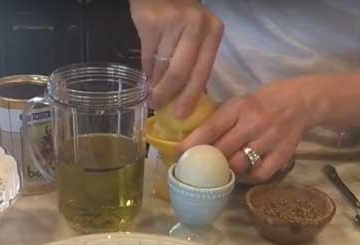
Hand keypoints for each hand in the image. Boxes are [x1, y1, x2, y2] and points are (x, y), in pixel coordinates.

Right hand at [129, 0, 222, 115]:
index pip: (202, 71)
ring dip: (155, 83)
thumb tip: (193, 98)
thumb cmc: (182, 14)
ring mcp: (172, 23)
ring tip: (152, 91)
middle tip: (158, 106)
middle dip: (168, 94)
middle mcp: (195, 26)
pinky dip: (146, 69)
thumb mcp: (198, 32)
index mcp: (213, 31)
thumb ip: (198, 60)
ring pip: (161, 66)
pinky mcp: (150, 23)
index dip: (190, 96)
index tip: (181, 115)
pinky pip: (147, 56)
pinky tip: (147, 74)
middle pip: (180, 72)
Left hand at [178, 79, 315, 183]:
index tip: (178, 154)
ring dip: (226, 171)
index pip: (212, 127)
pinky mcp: (283, 154)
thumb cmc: (262, 102)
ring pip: (239, 164)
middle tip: (196, 168)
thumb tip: (190, 137)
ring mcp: (270, 139)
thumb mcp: (240, 102)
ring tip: (218, 172)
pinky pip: (260, 174)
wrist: (301, 101)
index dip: (193, 143)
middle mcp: (254, 122)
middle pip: (223, 150)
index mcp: (240, 107)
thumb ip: (220, 118)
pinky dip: (247, 178)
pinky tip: (240, 175)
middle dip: (207, 161)